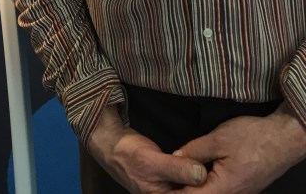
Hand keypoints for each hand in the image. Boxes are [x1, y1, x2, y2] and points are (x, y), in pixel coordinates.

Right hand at [86, 107, 206, 193]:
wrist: (113, 143)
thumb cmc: (129, 154)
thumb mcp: (153, 160)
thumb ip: (177, 168)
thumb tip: (202, 174)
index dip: (203, 189)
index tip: (219, 180)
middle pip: (191, 191)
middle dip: (203, 184)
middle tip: (218, 172)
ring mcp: (168, 190)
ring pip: (190, 187)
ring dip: (200, 179)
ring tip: (215, 169)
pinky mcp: (169, 180)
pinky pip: (186, 181)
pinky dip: (195, 174)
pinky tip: (203, 168)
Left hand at [173, 104, 305, 192]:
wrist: (283, 139)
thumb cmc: (252, 137)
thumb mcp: (218, 138)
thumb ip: (194, 150)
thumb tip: (173, 158)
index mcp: (223, 189)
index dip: (172, 192)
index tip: (157, 187)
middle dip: (180, 189)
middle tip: (161, 180)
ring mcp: (237, 193)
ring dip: (191, 186)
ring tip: (174, 176)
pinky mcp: (240, 187)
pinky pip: (217, 190)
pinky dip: (202, 184)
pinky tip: (194, 173)